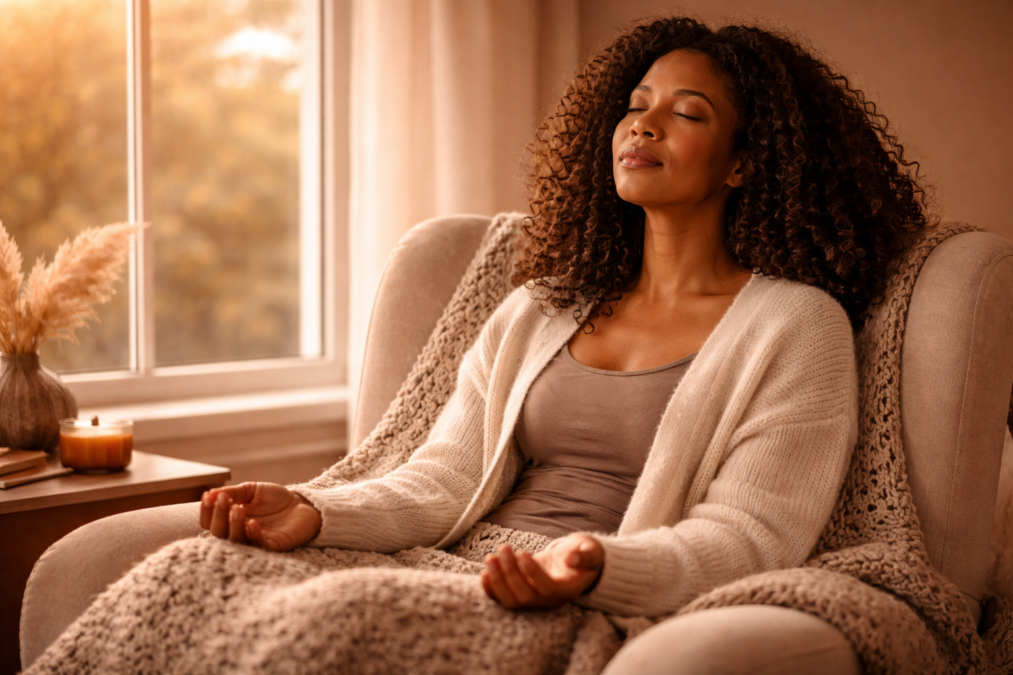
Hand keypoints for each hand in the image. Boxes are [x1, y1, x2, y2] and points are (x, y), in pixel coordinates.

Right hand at [199, 482, 321, 551]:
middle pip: (219, 533)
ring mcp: (255, 541)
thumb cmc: (275, 499)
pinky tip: (252, 523)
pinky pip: (259, 545)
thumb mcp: (251, 490)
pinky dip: (253, 535)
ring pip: (236, 541)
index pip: (210, 522)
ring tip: (237, 509)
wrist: (303, 504)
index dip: (207, 511)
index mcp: (231, 521)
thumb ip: (232, 493)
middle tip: (223, 500)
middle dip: (218, 516)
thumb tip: (210, 494)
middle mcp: (239, 534)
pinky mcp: (272, 547)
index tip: (208, 496)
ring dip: (233, 525)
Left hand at [481, 533, 603, 609]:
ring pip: (512, 601)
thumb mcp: (591, 552)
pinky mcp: (521, 596)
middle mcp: (549, 601)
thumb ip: (586, 555)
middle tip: (504, 548)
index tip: (523, 552)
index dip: (533, 573)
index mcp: (567, 591)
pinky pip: (503, 600)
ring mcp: (534, 601)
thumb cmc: (583, 555)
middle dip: (510, 572)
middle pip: (526, 596)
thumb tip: (574, 559)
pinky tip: (483, 574)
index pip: (547, 589)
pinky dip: (491, 590)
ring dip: (498, 580)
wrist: (574, 563)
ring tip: (491, 557)